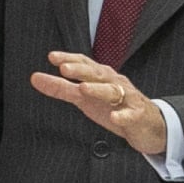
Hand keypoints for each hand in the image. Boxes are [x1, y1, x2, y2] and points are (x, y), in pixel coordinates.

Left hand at [33, 53, 169, 157]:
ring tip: (83, 88)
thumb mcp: (84, 98)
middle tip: (64, 68)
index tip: (52, 57)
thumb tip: (34, 77)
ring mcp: (127, 99)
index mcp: (101, 77)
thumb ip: (60, 88)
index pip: (85, 64)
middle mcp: (114, 83)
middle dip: (81, 70)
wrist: (148, 125)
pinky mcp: (137, 116)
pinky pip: (130, 115)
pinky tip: (114, 117)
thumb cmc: (113, 107)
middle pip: (97, 74)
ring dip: (98, 89)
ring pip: (113, 92)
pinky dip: (123, 115)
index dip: (70, 59)